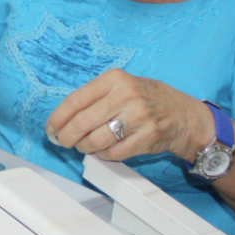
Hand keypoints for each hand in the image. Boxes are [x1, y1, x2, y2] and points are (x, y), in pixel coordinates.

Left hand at [45, 69, 214, 161]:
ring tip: (83, 146)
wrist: (183, 115)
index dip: (58, 117)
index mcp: (115, 79)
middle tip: (62, 141)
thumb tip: (63, 119)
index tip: (51, 128)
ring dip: (84, 147)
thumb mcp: (123, 86)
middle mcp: (126, 95)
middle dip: (66, 137)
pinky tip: (103, 150)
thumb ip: (96, 97)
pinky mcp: (145, 138)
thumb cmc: (148, 99)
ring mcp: (138, 117)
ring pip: (95, 141)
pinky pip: (112, 153)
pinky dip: (103, 155)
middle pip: (82, 123)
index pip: (76, 100)